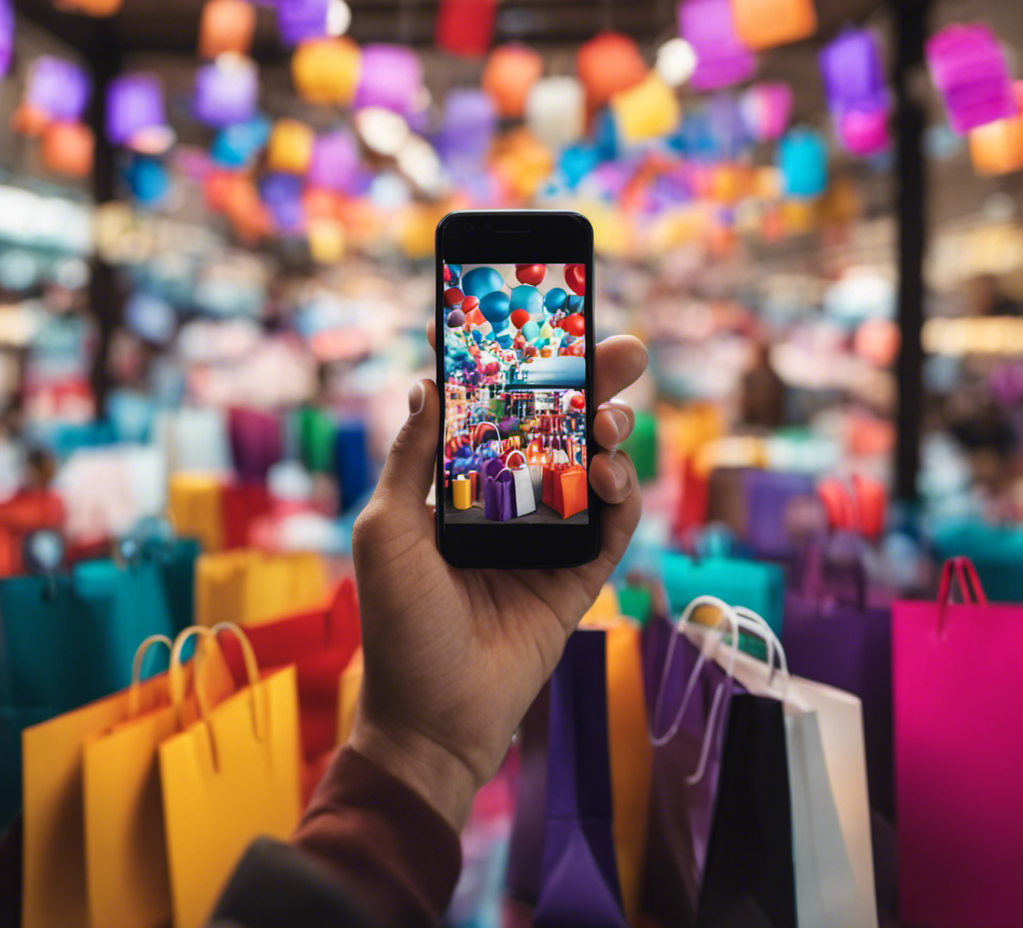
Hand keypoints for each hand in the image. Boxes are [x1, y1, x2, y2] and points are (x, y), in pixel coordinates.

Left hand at [349, 328, 646, 829]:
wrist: (435, 713)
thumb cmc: (398, 622)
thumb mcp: (388, 530)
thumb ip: (411, 457)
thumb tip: (424, 382)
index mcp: (462, 484)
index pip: (497, 410)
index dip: (520, 366)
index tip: (537, 319)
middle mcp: (510, 500)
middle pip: (560, 427)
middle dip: (594, 384)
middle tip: (623, 349)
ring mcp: (549, 535)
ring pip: (594, 465)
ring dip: (611, 433)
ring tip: (607, 424)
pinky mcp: (580, 573)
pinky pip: (614, 522)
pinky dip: (622, 492)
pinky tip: (608, 474)